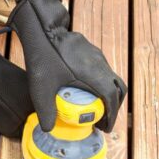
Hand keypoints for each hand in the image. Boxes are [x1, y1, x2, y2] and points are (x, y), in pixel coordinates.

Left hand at [9, 0, 126, 132]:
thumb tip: (49, 129)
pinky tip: (87, 90)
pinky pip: (104, 71)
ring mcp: (97, 57)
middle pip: (118, 89)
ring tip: (97, 107)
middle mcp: (100, 65)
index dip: (111, 115)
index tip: (105, 128)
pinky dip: (102, 84)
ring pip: (112, 79)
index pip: (111, 98)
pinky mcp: (92, 51)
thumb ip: (46, 110)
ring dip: (109, 95)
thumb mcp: (41, 89)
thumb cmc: (43, 58)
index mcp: (93, 75)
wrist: (43, 29)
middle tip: (103, 120)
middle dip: (114, 107)